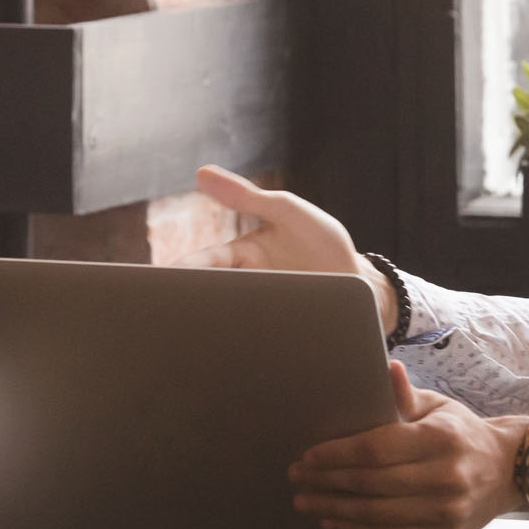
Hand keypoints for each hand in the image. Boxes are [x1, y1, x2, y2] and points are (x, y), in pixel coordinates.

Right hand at [176, 165, 395, 333]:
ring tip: (197, 339)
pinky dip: (245, 349)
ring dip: (215, 328)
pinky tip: (236, 357)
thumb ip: (248, 196)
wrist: (363, 286)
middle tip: (169, 313)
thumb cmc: (323, 243)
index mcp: (242, 257)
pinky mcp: (278, 336)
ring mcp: (262, 313)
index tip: (165, 278)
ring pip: (229, 321)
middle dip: (190, 304)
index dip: (185, 271)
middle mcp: (247, 287)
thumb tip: (201, 172)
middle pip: (210, 296)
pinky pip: (255, 343)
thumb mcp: (289, 212)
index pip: (206, 263)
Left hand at [288, 361, 528, 528]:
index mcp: (440, 439)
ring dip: (335, 509)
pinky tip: (334, 521)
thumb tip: (387, 368)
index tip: (308, 456)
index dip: (337, 455)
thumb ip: (406, 395)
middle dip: (326, 482)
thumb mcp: (439, 406)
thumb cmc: (461, 433)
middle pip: (371, 483)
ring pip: (377, 515)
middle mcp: (445, 477)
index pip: (376, 449)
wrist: (509, 470)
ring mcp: (446, 511)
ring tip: (306, 501)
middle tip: (297, 478)